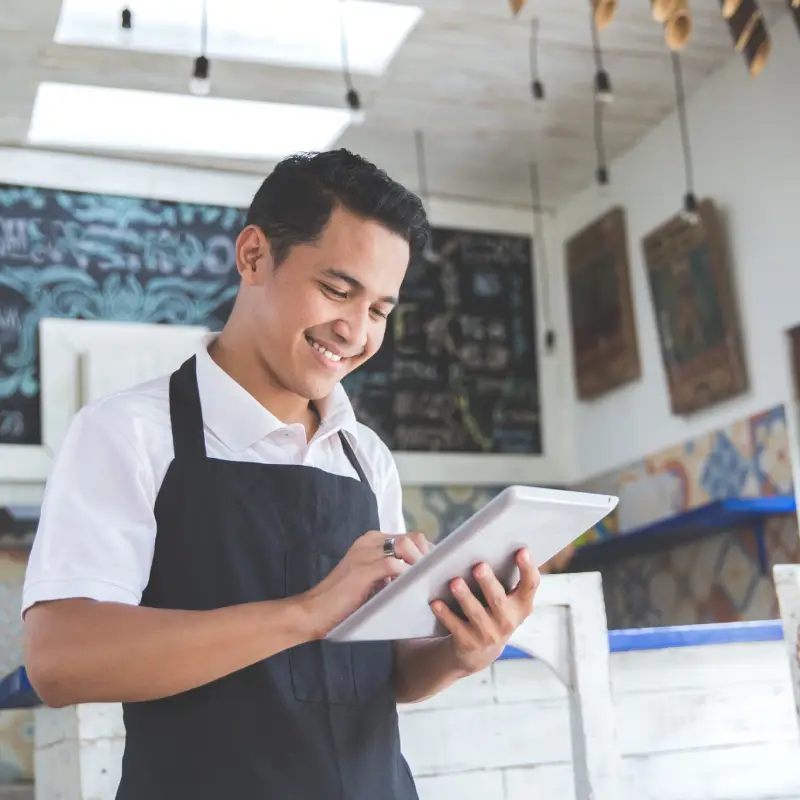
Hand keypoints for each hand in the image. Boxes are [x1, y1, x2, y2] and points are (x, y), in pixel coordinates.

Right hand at [300, 530, 432, 638]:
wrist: (314, 612)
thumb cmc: (345, 601)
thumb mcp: (373, 580)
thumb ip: (391, 572)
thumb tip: (420, 574)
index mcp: (372, 541)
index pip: (411, 537)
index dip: (427, 553)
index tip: (437, 570)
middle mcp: (369, 541)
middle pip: (412, 538)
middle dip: (428, 557)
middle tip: (435, 578)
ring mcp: (365, 552)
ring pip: (406, 547)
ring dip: (420, 564)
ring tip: (425, 583)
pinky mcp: (363, 569)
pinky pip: (394, 564)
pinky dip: (406, 575)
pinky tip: (411, 588)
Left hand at [430, 548, 539, 675]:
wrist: (480, 650)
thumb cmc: (492, 609)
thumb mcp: (505, 597)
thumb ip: (502, 574)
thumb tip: (486, 538)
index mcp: (521, 605)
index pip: (530, 585)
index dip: (528, 568)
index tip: (522, 550)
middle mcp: (508, 621)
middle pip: (498, 599)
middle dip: (488, 583)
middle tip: (478, 566)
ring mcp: (488, 634)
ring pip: (476, 614)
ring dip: (465, 597)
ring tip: (454, 582)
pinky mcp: (468, 643)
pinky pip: (455, 627)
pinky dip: (445, 614)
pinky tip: (435, 602)